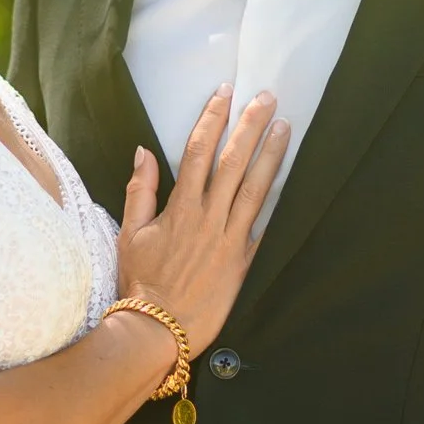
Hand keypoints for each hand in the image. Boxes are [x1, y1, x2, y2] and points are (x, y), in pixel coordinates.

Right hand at [116, 85, 288, 352]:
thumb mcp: (130, 234)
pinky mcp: (244, 260)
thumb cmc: (141, 282)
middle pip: (232, 161)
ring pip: (255, 188)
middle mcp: (208, 217)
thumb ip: (139, 190)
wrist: (159, 330)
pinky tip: (292, 180)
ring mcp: (229, 239)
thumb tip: (143, 150)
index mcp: (180, 207)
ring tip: (285, 127)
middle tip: (266, 97)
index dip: (213, 118)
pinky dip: (278, 202)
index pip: (198, 151)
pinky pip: (265, 226)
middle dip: (250, 126)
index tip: (225, 93)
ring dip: (271, 155)